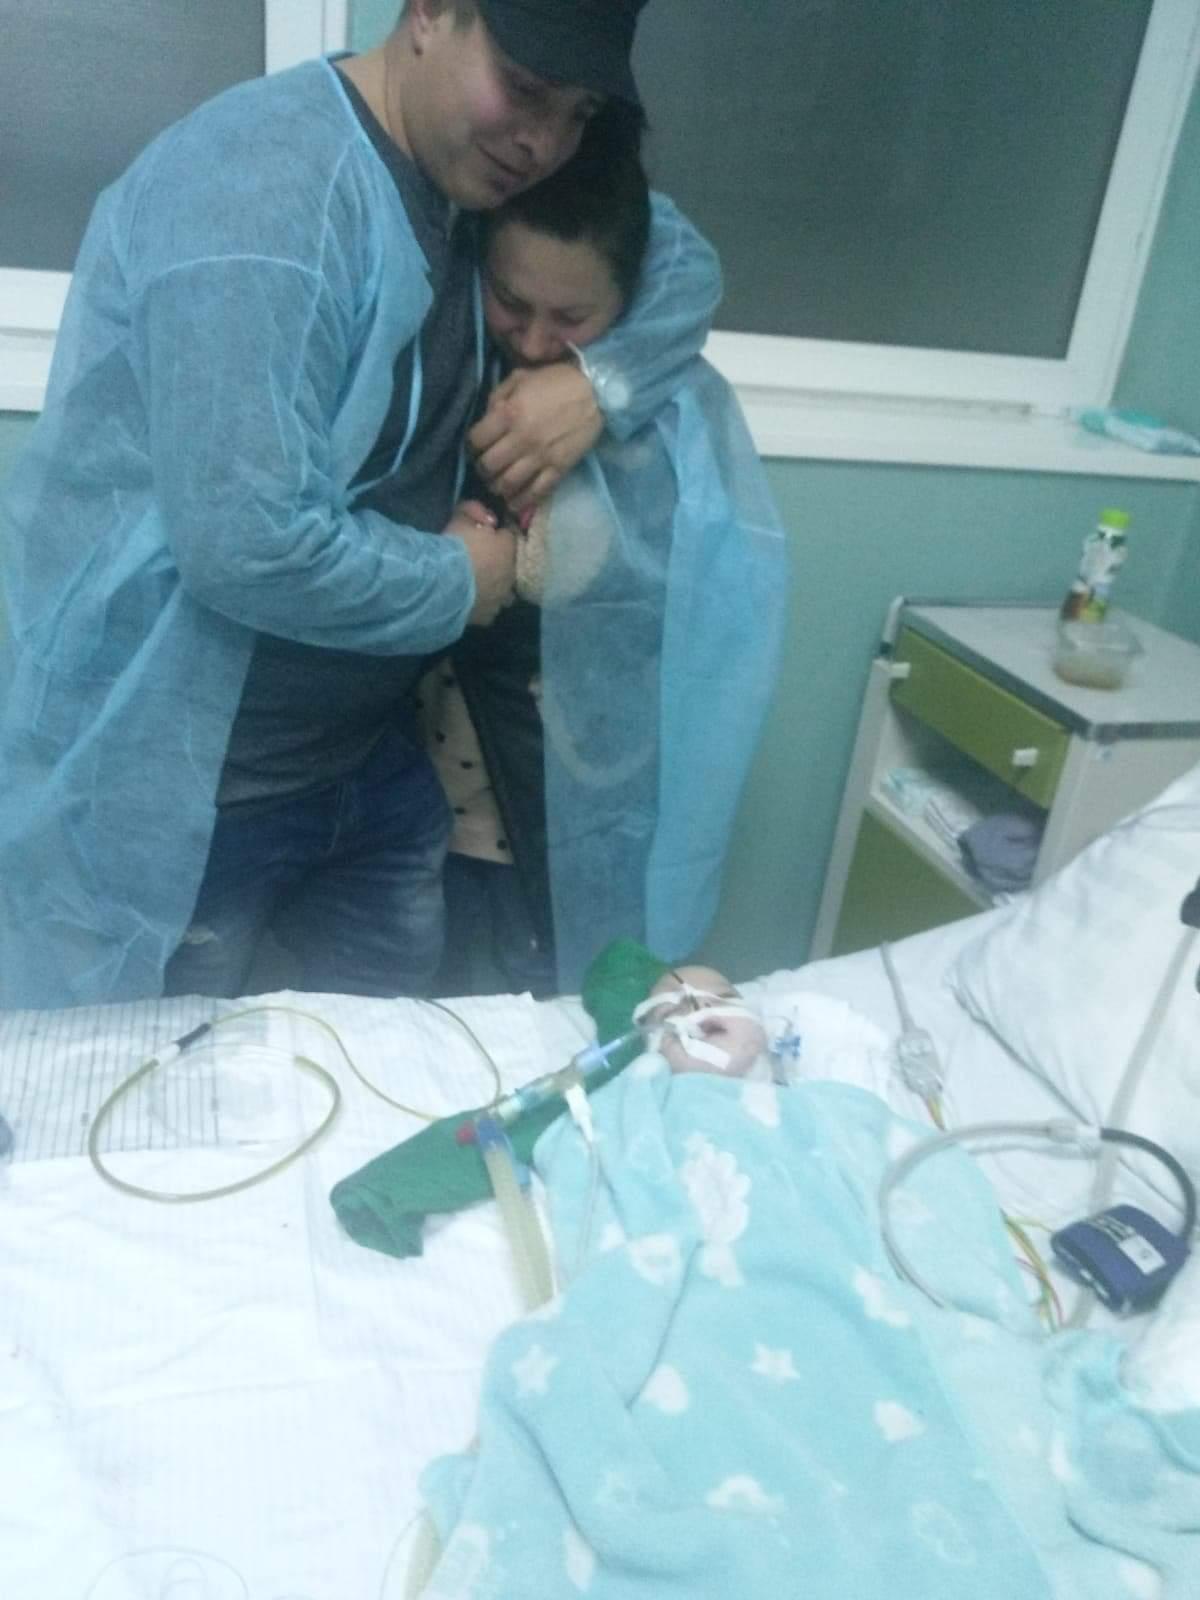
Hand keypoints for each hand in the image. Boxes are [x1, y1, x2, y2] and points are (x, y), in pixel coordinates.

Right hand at [444, 500, 515, 626]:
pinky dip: (483, 605)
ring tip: (477, 585)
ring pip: (504, 591)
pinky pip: (490, 609)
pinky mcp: (488, 616)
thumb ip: (474, 510)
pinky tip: (471, 602)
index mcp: (508, 548)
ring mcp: (501, 598)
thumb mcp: (460, 517)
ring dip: (495, 587)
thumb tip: (489, 519)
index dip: (495, 535)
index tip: (482, 534)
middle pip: (508, 566)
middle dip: (497, 562)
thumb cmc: (454, 547)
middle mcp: (511, 574)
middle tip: (477, 560)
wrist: (443, 583)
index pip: (508, 536)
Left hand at [469, 363, 601, 514]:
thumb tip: (487, 418)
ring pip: (508, 483)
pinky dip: (521, 501)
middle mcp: (521, 439)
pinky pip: (535, 492)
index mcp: (509, 413)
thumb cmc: (556, 382)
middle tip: (486, 467)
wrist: (596, 393)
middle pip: (489, 466)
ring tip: (497, 484)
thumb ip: (498, 397)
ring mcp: (540, 457)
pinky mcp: (558, 469)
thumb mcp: (521, 377)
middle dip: (482, 468)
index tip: (476, 446)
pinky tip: (514, 502)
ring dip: (498, 487)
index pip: (476, 440)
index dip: (472, 445)